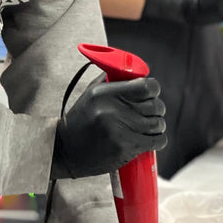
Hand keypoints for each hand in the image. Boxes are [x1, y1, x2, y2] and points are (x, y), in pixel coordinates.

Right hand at [51, 77, 166, 179]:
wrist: (64, 151)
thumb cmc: (81, 120)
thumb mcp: (91, 93)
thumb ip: (112, 80)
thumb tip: (137, 72)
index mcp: (104, 93)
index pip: (146, 86)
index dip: (153, 90)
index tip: (151, 95)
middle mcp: (112, 110)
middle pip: (155, 105)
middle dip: (157, 110)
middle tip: (150, 114)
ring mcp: (119, 130)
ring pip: (158, 124)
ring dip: (157, 126)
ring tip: (148, 128)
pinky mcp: (124, 148)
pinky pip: (157, 141)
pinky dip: (158, 140)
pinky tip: (151, 140)